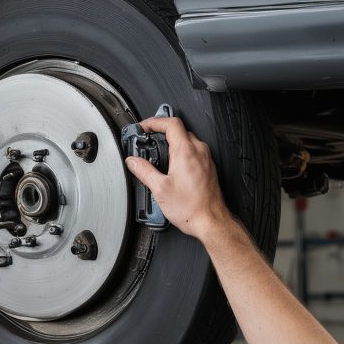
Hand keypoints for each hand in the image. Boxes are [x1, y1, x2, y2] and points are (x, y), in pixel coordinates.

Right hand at [125, 116, 230, 240]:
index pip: (171, 123)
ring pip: (187, 139)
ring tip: (158, 153)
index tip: (144, 128)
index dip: (154, 122)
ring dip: (171, 142)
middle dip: (161, 132)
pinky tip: (172, 165)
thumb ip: (143, 171)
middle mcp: (199, 151)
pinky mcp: (208, 166)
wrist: (210, 221)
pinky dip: (181, 151)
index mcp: (186, 152)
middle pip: (178, 129)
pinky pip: (194, 150)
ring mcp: (206, 158)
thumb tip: (133, 162)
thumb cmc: (191, 208)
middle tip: (147, 140)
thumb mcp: (159, 189)